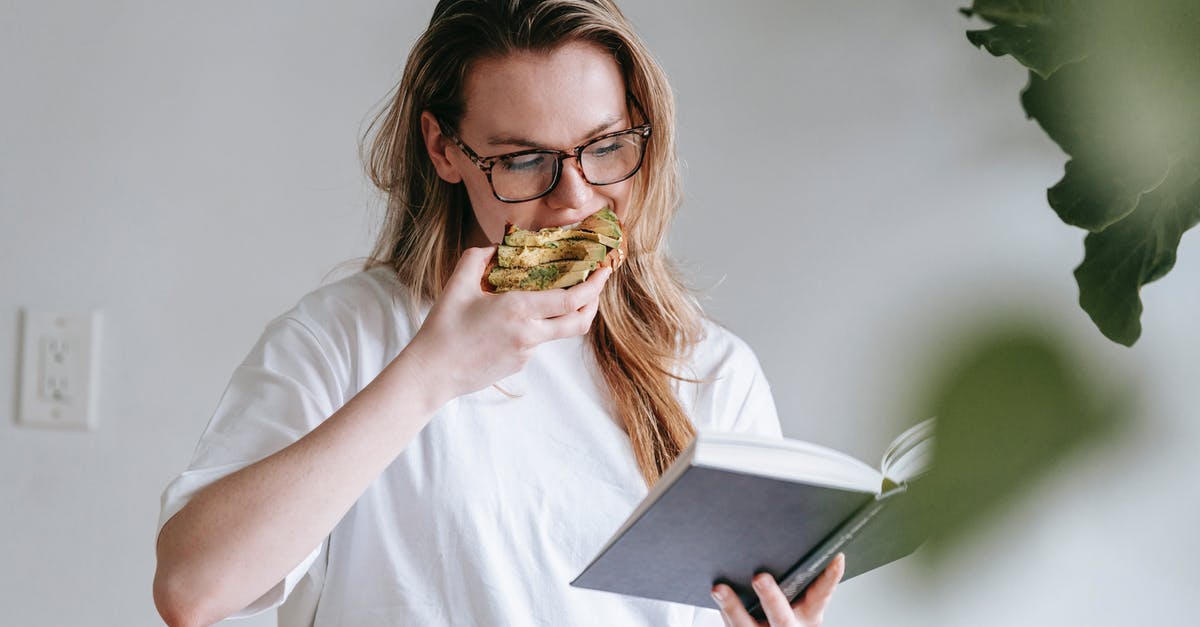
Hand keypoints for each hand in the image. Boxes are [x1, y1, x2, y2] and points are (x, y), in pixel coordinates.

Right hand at [403, 246, 611, 402]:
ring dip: (560, 314)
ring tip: (551, 295)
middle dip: (593, 303)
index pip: (570, 300)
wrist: (432, 373)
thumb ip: (479, 257)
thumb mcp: (457, 284)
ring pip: (555, 331)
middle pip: (578, 322)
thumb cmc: (443, 328)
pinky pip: (535, 342)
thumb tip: (498, 247)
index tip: (604, 271)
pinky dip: (533, 327)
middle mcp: (529, 334)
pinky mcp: (519, 365)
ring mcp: (526, 353)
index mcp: (519, 310)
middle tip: (595, 285)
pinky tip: (510, 322)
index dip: (593, 286)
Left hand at [711, 554, 844, 626]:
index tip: (835, 557)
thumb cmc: (785, 615)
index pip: (822, 595)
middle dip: (771, 598)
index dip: (830, 577)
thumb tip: (802, 532)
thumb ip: (800, 572)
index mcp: (807, 614)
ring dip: (732, 607)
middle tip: (760, 577)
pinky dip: (722, 608)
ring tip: (719, 588)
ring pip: (745, 626)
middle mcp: (787, 626)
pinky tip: (714, 590)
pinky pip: (730, 623)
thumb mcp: (802, 600)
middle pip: (781, 618)